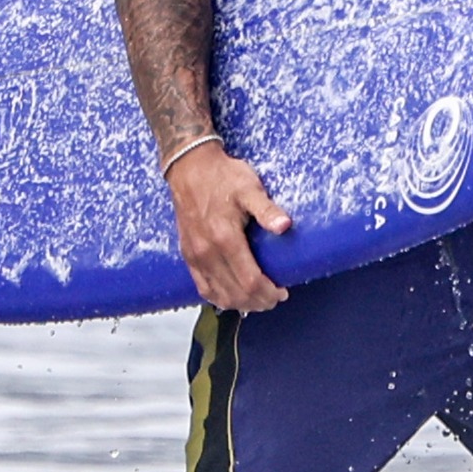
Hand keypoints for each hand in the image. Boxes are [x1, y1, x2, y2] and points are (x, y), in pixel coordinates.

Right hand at [167, 143, 290, 311]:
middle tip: (274, 299)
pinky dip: (218, 298)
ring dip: (240, 304)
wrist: (189, 167)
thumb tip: (285, 225)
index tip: (282, 293)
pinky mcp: (187, 255)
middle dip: (258, 302)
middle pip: (235, 293)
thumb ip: (267, 210)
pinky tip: (231, 298)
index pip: (250, 281)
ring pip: (218, 295)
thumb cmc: (221, 176)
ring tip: (257, 301)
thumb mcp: (249, 188)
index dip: (268, 293)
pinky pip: (202, 287)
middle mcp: (207, 252)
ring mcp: (195, 255)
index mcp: (225, 238)